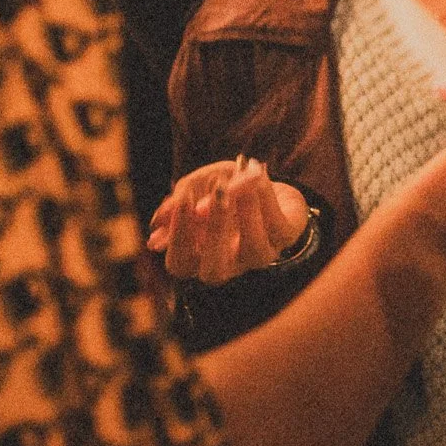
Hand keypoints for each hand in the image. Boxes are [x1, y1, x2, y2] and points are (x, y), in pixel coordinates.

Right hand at [148, 158, 309, 284]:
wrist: (261, 180)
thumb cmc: (222, 186)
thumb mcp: (198, 184)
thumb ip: (181, 196)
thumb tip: (160, 217)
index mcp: (199, 255)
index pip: (179, 264)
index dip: (178, 236)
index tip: (183, 200)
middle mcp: (228, 263)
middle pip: (213, 272)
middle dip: (213, 232)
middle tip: (215, 196)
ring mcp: (258, 255)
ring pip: (254, 251)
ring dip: (246, 211)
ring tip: (238, 180)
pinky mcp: (285, 238)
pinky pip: (278, 225)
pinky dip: (265, 196)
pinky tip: (256, 173)